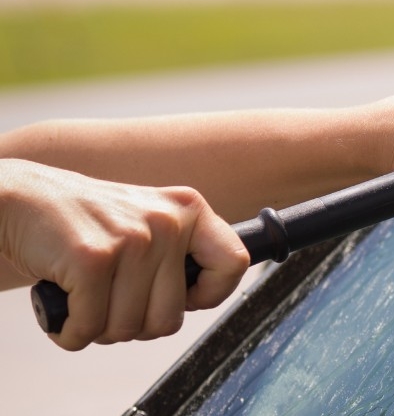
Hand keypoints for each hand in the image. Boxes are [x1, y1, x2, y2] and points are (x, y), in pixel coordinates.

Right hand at [0, 159, 248, 350]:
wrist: (19, 200)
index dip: (209, 295)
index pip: (234, 264)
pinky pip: (89, 328)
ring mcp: (131, 239)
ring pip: (129, 328)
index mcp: (188, 209)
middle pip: (170, 318)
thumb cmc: (85, 221)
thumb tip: (206, 296)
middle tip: (109, 301)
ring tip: (85, 296)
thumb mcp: (147, 220)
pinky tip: (63, 305)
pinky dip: (70, 331)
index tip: (183, 298)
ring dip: (99, 328)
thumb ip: (178, 252)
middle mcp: (167, 221)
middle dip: (134, 325)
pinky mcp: (92, 259)